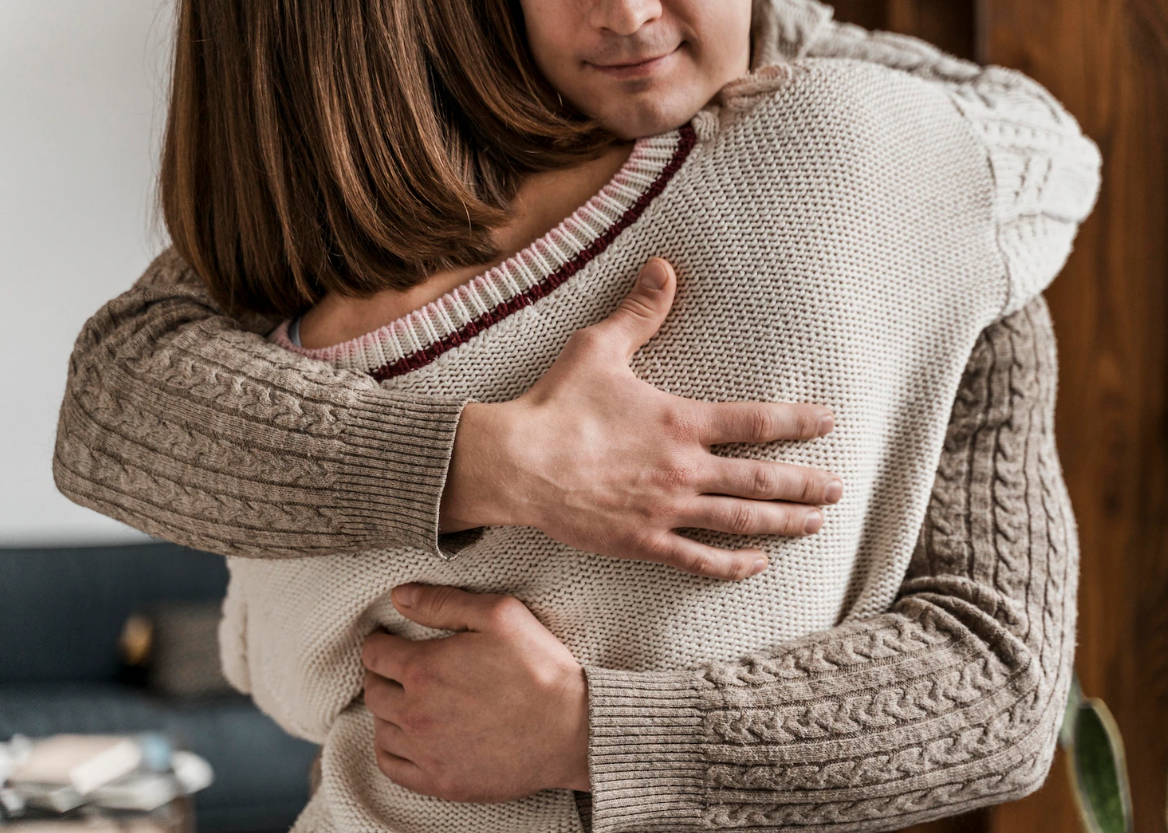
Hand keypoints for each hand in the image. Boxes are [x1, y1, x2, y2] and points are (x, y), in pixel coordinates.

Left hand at [362, 584, 588, 802]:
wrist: (572, 730)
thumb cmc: (540, 668)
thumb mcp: (499, 615)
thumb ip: (443, 602)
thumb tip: (399, 596)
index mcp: (425, 669)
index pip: (375, 654)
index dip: (379, 641)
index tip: (387, 640)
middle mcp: (416, 713)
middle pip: (374, 690)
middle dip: (380, 673)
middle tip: (395, 667)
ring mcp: (426, 751)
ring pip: (380, 728)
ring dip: (386, 710)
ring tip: (404, 699)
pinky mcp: (440, 781)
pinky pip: (391, 766)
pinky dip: (389, 748)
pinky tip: (404, 737)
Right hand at [440, 258, 842, 580]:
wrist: (516, 464)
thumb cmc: (556, 404)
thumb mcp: (599, 348)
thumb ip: (639, 312)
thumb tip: (664, 267)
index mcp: (681, 421)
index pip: (757, 422)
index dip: (799, 422)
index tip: (828, 423)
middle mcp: (685, 469)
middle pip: (763, 479)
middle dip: (806, 484)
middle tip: (836, 488)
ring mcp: (667, 510)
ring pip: (741, 520)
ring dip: (784, 522)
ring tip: (815, 524)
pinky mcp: (643, 542)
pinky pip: (699, 559)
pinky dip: (733, 564)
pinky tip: (758, 564)